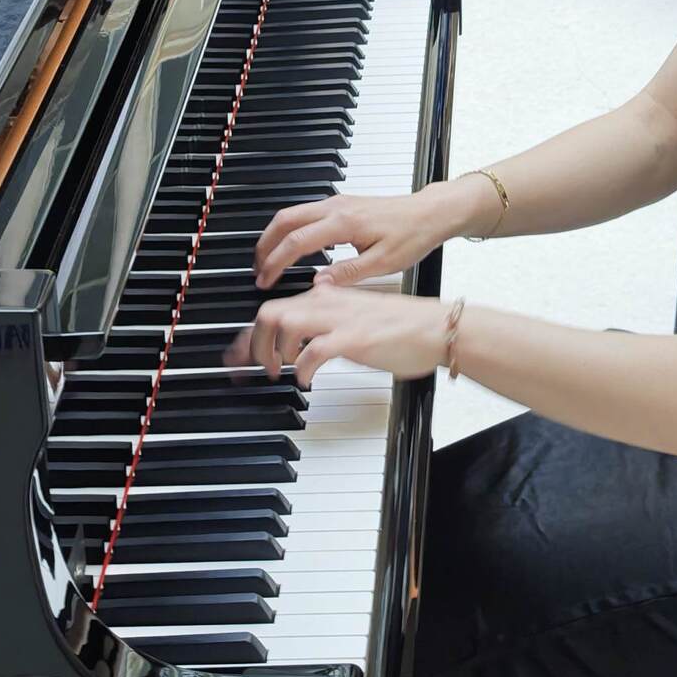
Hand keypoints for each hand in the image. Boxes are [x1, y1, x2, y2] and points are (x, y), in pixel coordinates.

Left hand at [236, 285, 451, 385]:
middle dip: (251, 343)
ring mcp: (340, 319)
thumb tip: (304, 344)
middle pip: (269, 312)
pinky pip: (314, 351)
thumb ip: (329, 324)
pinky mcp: (353, 339)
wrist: (436, 327)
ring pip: (284, 323)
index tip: (239, 356)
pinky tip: (308, 380)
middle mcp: (328, 303)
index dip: (249, 335)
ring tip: (280, 371)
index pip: (275, 308)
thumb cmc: (403, 328)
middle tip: (252, 368)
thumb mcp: (356, 318)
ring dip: (273, 352)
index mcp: (327, 296)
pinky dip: (304, 368)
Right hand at [253, 183, 469, 288]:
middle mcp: (336, 207)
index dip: (276, 262)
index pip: (297, 242)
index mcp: (344, 223)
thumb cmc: (413, 235)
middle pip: (284, 220)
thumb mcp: (383, 263)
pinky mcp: (342, 204)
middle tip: (257, 269)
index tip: (265, 279)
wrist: (431, 212)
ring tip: (268, 259)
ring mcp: (338, 202)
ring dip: (275, 235)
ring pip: (292, 213)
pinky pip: (306, 212)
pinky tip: (291, 246)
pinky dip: (290, 228)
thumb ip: (347, 274)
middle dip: (265, 244)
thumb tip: (318, 285)